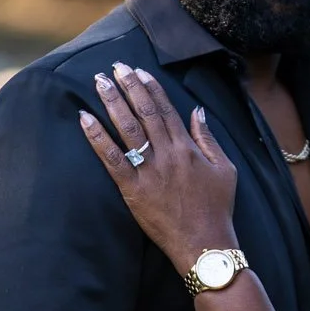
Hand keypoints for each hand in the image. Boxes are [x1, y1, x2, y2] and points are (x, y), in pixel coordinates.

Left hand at [80, 63, 237, 275]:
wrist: (204, 244)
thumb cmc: (217, 209)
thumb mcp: (224, 169)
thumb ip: (208, 138)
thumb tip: (197, 111)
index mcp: (187, 148)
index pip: (165, 109)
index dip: (151, 88)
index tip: (139, 71)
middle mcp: (167, 154)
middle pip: (144, 113)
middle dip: (129, 86)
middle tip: (115, 66)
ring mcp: (149, 172)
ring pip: (127, 129)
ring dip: (111, 102)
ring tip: (99, 81)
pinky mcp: (133, 190)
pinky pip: (111, 159)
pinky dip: (97, 138)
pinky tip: (85, 119)